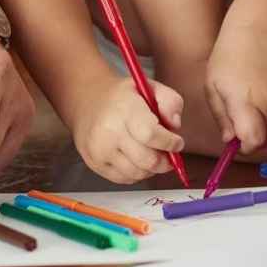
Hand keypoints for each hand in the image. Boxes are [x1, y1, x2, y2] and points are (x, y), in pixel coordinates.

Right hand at [69, 74, 186, 183]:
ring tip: (154, 155)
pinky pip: (125, 179)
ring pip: (137, 173)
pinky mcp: (94, 163)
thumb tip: (175, 125)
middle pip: (147, 160)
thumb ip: (171, 102)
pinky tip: (138, 159)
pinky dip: (137, 173)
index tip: (177, 142)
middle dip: (165, 161)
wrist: (88, 100)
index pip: (150, 135)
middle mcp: (108, 131)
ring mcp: (99, 150)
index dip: (169, 143)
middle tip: (169, 154)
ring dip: (152, 169)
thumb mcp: (151, 87)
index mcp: (124, 109)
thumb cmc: (123, 96)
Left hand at [205, 21, 266, 149]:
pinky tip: (264, 93)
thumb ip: (222, 118)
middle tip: (242, 121)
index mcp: (245, 101)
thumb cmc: (229, 57)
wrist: (258, 29)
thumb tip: (231, 142)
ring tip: (252, 101)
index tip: (239, 140)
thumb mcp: (213, 87)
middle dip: (256, 136)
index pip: (255, 141)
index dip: (247, 145)